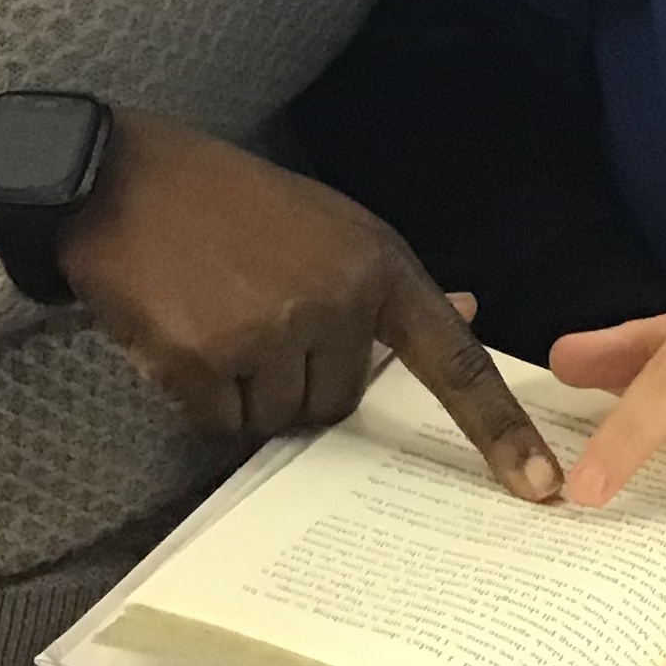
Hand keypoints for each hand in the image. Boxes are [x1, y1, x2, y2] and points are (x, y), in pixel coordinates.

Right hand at [57, 113, 560, 500]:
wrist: (125, 178)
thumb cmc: (233, 203)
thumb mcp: (330, 224)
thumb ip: (388, 284)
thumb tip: (468, 316)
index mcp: (379, 266)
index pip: (455, 362)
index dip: (499, 428)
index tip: (539, 487)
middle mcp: (337, 300)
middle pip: (337, 405)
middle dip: (296, 379)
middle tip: (254, 315)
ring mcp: (272, 329)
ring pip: (277, 419)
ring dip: (243, 388)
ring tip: (215, 313)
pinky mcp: (208, 356)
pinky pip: (217, 419)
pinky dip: (195, 391)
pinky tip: (179, 328)